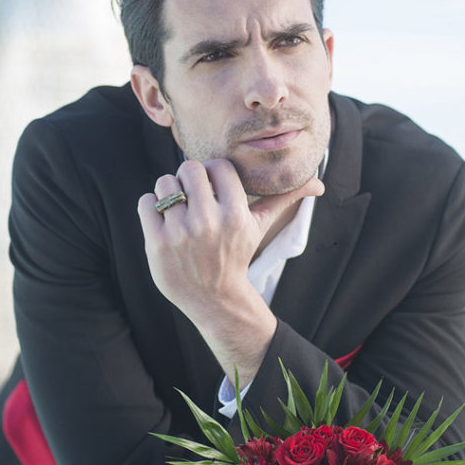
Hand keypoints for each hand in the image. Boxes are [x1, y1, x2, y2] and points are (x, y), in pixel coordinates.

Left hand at [137, 158, 323, 383]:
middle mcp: (209, 222)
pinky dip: (151, 207)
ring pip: (165, 183)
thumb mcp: (260, 228)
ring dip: (168, 191)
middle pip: (188, 167)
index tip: (212, 187)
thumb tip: (318, 183)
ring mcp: (181, 233)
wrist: (213, 298)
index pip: (218, 166)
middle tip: (191, 194)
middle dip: (188, 178)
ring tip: (177, 208)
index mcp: (236, 214)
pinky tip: (163, 221)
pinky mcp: (157, 243)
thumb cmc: (236, 255)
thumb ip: (284, 200)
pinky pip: (146, 202)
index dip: (213, 173)